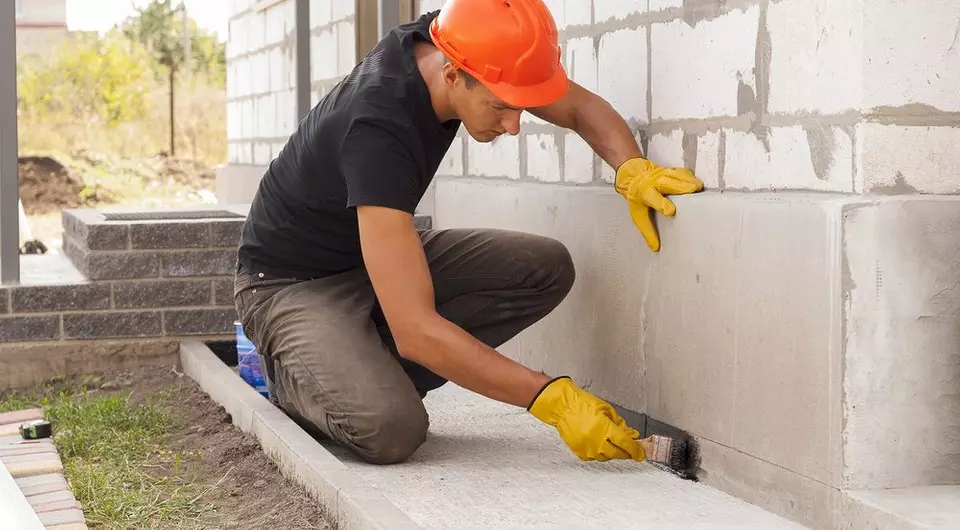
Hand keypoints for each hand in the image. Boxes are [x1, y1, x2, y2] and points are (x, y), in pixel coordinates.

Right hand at [528, 376, 644, 461]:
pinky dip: (600, 452)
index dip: (636, 450)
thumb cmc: (582, 404)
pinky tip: (599, 444)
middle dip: (626, 452)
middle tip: (630, 448)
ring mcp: (588, 448)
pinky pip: (595, 457)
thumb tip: (632, 434)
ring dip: (613, 452)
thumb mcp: (606, 410)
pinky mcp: (580, 452)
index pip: (626, 444)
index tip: (641, 453)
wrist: (563, 407)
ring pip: (607, 457)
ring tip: (612, 442)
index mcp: (605, 428)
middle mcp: (597, 441)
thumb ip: (620, 424)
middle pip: (618, 453)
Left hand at [615, 158, 703, 251]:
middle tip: (694, 191)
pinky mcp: (671, 170)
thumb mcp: (638, 214)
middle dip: (682, 187)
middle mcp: (654, 182)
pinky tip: (697, 182)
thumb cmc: (637, 196)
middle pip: (669, 183)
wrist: (633, 175)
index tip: (671, 211)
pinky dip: (690, 177)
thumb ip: (647, 231)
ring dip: (689, 181)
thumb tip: (655, 247)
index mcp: (644, 193)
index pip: (653, 199)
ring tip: (699, 187)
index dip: (662, 204)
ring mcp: (663, 174)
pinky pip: (682, 172)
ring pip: (677, 175)